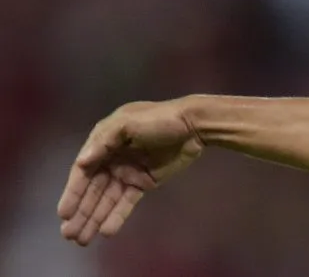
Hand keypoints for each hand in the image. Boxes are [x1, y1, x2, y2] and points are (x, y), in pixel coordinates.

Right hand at [57, 99, 203, 245]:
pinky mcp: (144, 181)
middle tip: (69, 234)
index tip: (63, 213)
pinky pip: (126, 202)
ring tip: (82, 240)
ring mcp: (128, 172)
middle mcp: (112, 159)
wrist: (193, 125)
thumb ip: (104, 141)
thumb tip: (81, 162)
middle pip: (93, 189)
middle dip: (81, 211)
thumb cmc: (159, 119)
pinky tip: (107, 231)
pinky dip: (116, 216)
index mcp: (105, 142)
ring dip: (94, 218)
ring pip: (107, 199)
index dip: (73, 192)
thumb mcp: (128, 122)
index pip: (83, 171)